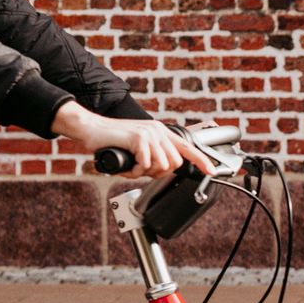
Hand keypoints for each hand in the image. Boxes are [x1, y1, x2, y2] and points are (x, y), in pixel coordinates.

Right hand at [54, 104, 218, 179]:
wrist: (91, 129)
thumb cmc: (112, 141)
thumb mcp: (137, 147)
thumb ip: (152, 155)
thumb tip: (163, 170)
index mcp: (160, 132)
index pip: (187, 147)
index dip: (201, 161)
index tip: (212, 172)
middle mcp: (158, 130)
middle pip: (174, 163)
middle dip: (158, 173)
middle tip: (141, 170)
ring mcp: (149, 133)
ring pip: (161, 166)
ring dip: (144, 173)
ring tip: (131, 166)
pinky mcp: (139, 137)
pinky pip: (146, 165)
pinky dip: (135, 171)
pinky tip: (127, 164)